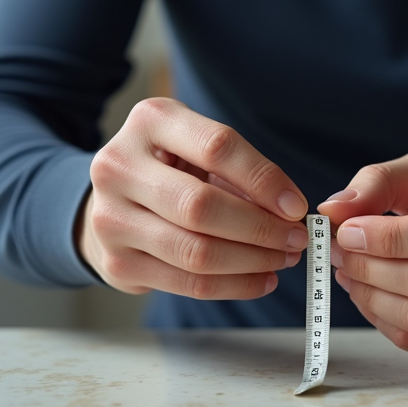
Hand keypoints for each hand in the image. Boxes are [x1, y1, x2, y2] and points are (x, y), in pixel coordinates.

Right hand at [78, 97, 308, 298]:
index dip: (263, 179)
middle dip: (260, 228)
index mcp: (150, 121)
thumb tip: (288, 211)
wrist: (114, 198)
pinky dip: (234, 286)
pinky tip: (261, 278)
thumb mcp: (198, 147)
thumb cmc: (171, 166)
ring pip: (195, 252)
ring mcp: (111, 219)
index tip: (296, 206)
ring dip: (252, 261)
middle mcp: (119, 167)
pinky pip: (187, 283)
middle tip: (296, 239)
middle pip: (201, 206)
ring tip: (283, 259)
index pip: (216, 147)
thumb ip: (238, 171)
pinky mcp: (117, 263)